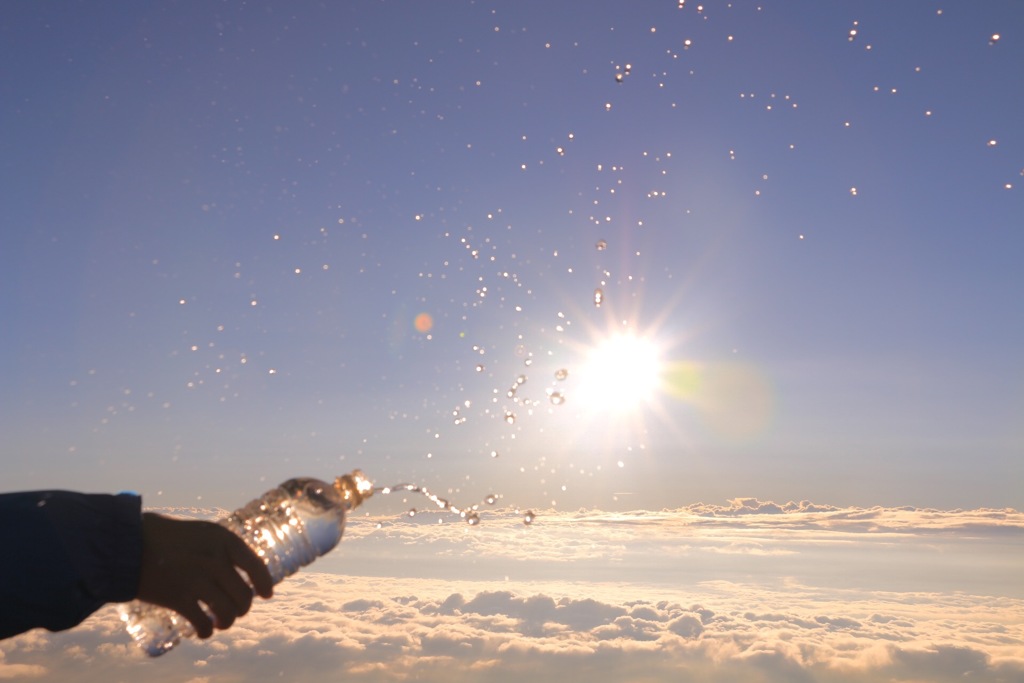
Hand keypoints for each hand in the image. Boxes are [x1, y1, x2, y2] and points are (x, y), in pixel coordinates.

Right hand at [136, 513, 273, 637]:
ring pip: (228, 612)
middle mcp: (215, 560)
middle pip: (244, 595)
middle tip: (235, 611)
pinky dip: (206, 631)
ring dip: (227, 622)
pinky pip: (203, 623)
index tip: (267, 594)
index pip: (256, 566)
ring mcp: (198, 580)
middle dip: (243, 607)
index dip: (264, 583)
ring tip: (221, 622)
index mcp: (224, 540)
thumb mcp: (202, 532)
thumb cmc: (166, 536)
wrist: (129, 542)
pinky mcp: (179, 598)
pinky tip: (203, 631)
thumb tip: (242, 572)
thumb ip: (223, 549)